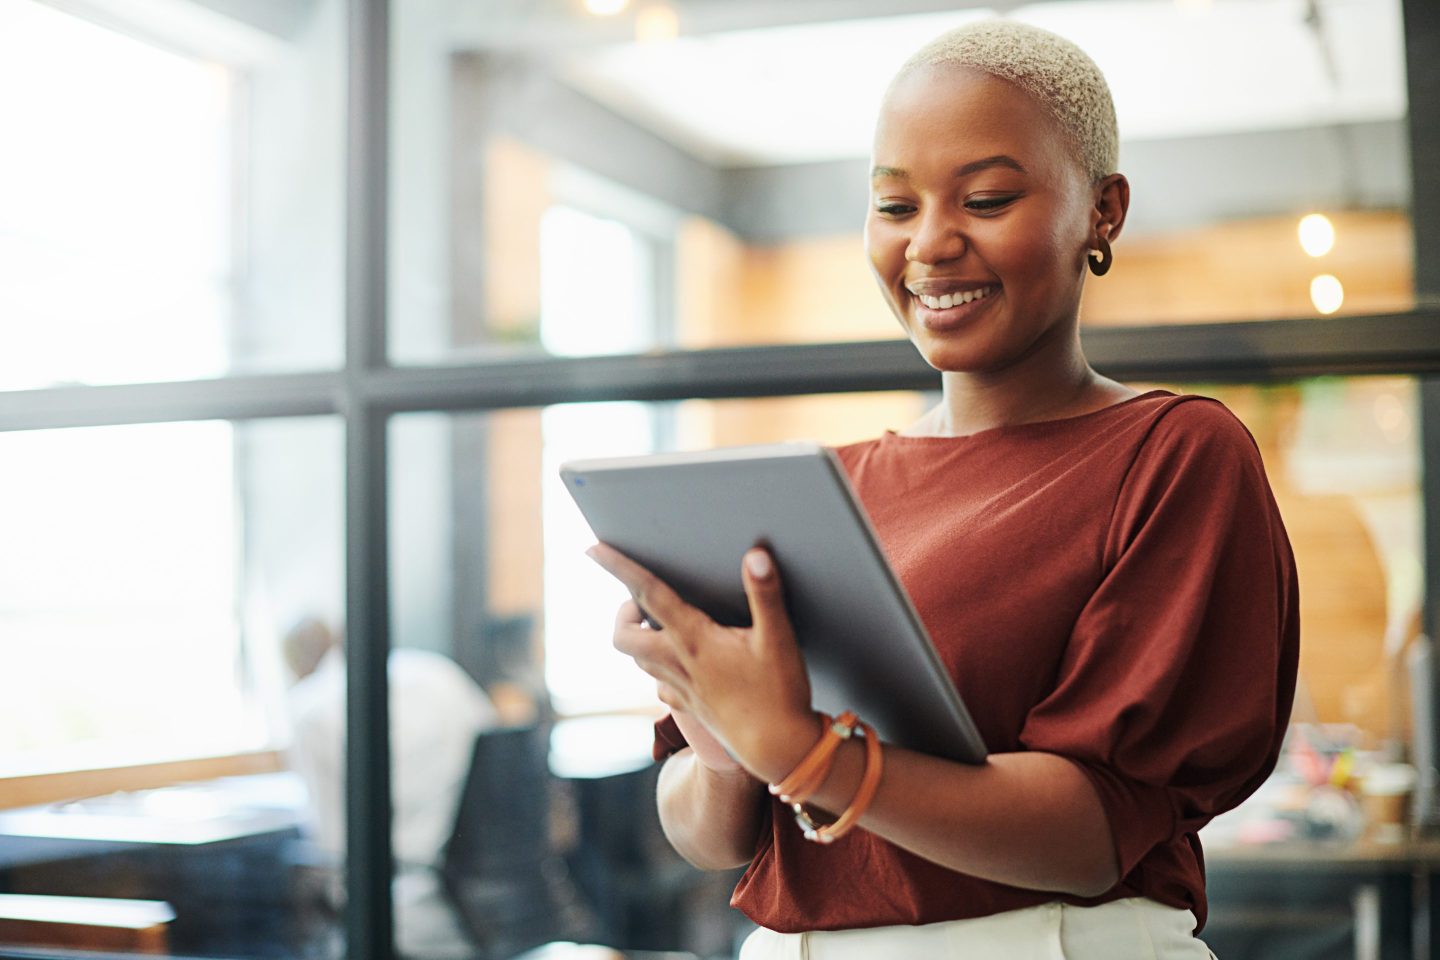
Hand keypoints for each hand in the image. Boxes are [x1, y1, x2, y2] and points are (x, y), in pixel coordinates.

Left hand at [588, 543, 817, 782]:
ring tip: (660, 622)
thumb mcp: (777, 638)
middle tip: (642, 600)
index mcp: (692, 640)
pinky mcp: (688, 706)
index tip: (593, 548)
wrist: (778, 750)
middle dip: (623, 613)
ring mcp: (679, 689)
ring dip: (639, 637)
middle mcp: (677, 664)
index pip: (646, 595)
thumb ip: (765, 594)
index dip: (619, 568)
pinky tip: (679, 661)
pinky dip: (658, 666)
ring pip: (638, 659)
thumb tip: (755, 555)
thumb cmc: (778, 693)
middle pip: (623, 636)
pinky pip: (658, 683)